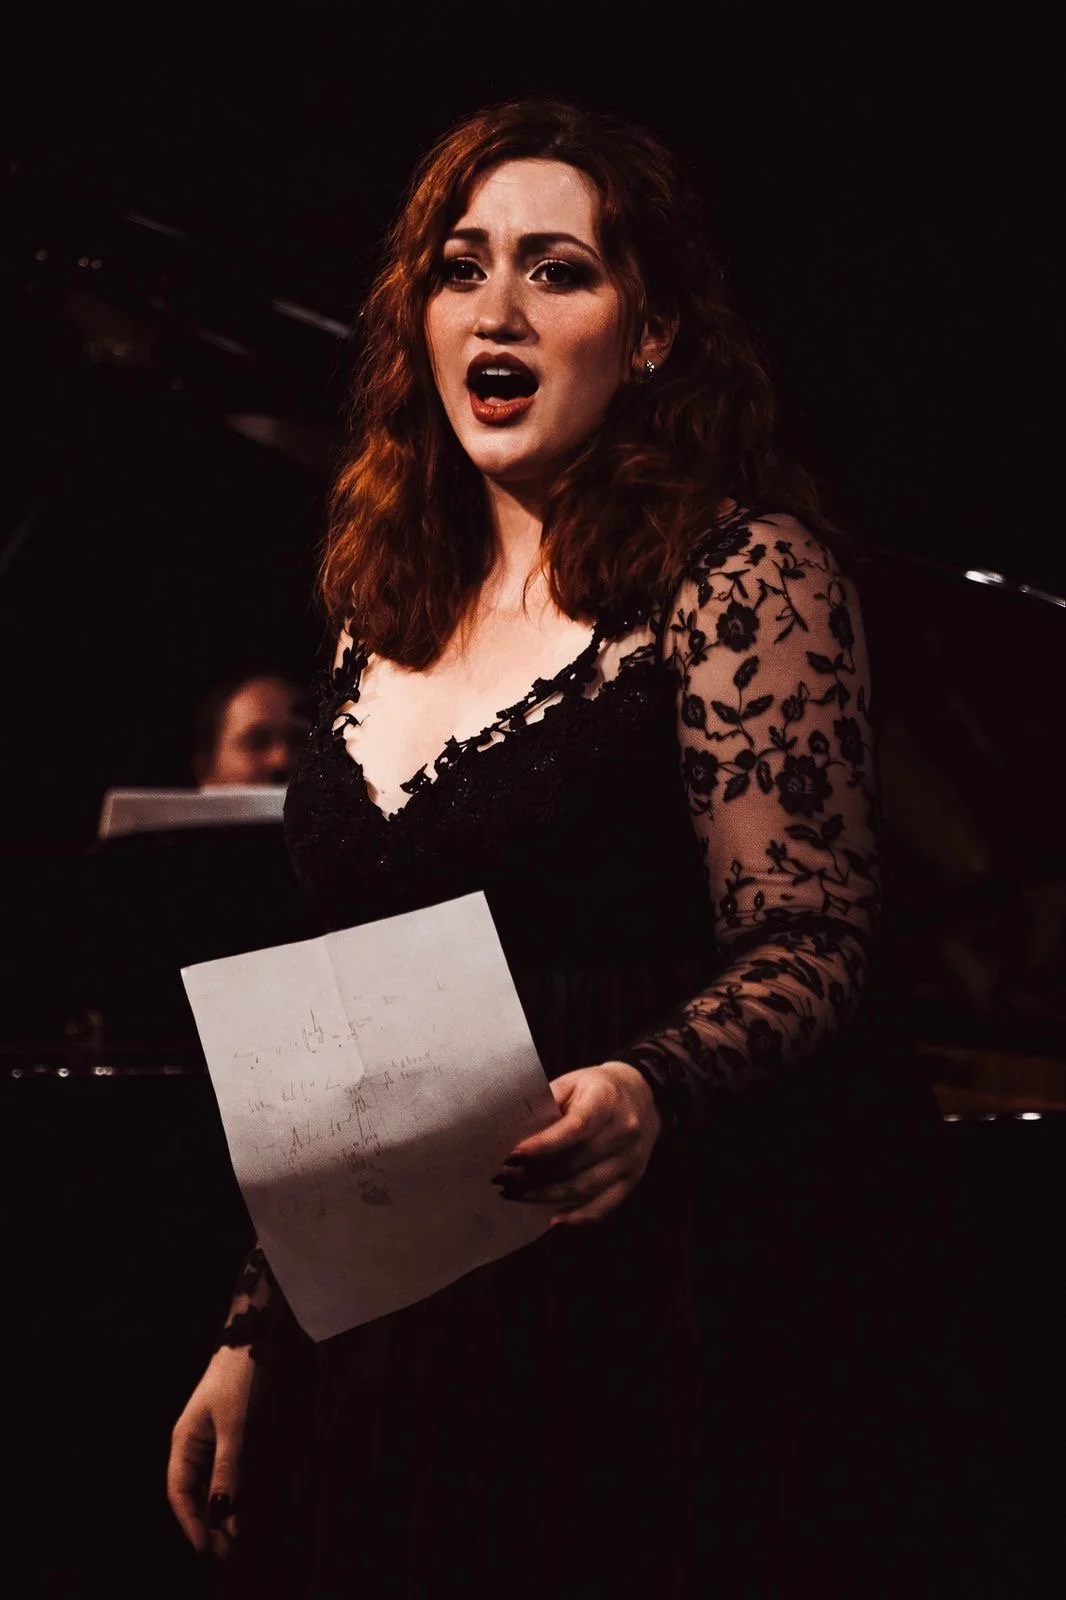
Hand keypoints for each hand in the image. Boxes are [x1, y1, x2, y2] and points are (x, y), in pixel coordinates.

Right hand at [167, 1345, 255, 1558]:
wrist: (251, 1340)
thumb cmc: (238, 1378)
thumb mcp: (234, 1424)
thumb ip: (228, 1466)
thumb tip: (222, 1508)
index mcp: (183, 1441)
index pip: (180, 1492)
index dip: (191, 1522)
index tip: (206, 1547)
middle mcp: (191, 1445)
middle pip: (193, 1493)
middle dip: (206, 1523)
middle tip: (225, 1552)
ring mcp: (208, 1441)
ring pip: (208, 1486)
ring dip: (218, 1512)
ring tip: (232, 1539)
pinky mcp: (226, 1436)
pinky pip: (222, 1473)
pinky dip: (229, 1493)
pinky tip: (239, 1509)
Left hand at [495, 1062, 661, 1225]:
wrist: (641, 1095)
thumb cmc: (597, 1088)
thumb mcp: (572, 1082)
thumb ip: (546, 1101)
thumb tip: (511, 1128)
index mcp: (606, 1100)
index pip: (575, 1128)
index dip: (542, 1145)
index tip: (511, 1156)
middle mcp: (624, 1131)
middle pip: (575, 1162)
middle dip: (533, 1175)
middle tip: (501, 1179)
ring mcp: (630, 1159)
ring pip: (584, 1188)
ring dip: (545, 1195)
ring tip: (514, 1194)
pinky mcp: (632, 1180)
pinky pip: (604, 1206)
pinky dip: (578, 1217)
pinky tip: (553, 1220)